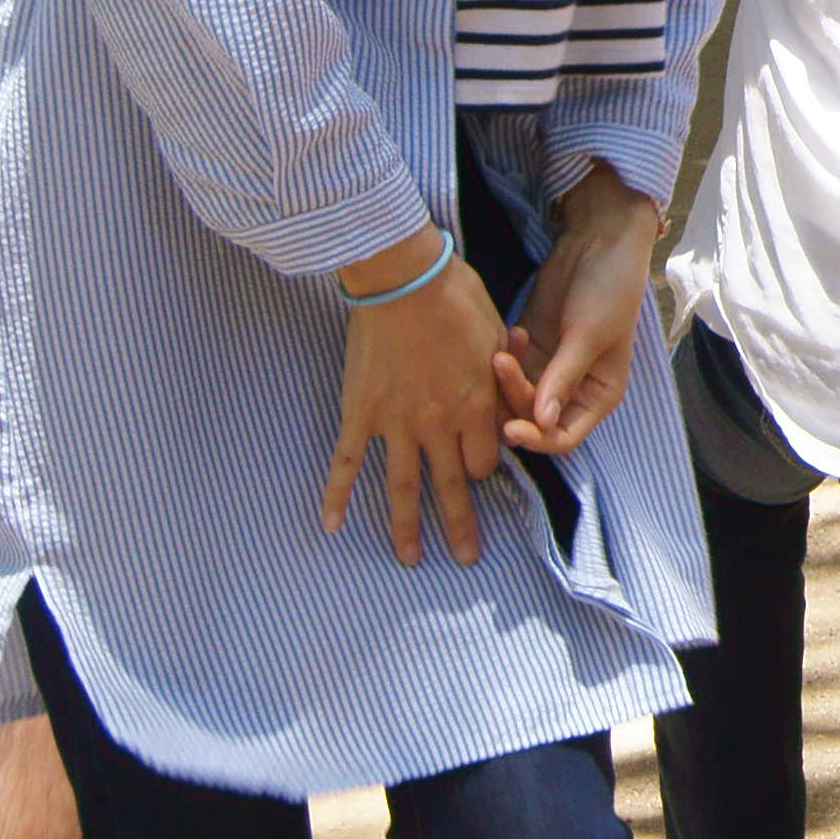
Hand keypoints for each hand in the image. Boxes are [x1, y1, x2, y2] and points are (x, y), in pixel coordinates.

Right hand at [323, 234, 521, 565]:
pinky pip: (348, 463)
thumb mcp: (494, 335)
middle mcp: (440, 423)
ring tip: (409, 560)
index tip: (481, 467)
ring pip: (404, 487)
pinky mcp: (361, 413)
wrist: (403, 278)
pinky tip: (331, 525)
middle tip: (467, 557)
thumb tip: (507, 391)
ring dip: (407, 527)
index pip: (488, 459)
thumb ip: (499, 376)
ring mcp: (397, 422)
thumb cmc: (456, 296)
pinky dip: (337, 496)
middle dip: (461, 524)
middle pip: (454, 485)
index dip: (488, 466)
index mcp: (477, 405)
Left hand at [501, 168, 660, 460]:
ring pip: (514, 396)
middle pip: (532, 417)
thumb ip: (562, 380)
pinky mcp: (530, 348)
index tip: (510, 426)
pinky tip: (513, 332)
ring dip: (505, 377)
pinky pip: (507, 370)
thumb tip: (540, 425)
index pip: (563, 437)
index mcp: (598, 396)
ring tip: (510, 342)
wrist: (599, 242)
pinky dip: (505, 357)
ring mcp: (548, 369)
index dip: (537, 439)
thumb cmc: (608, 290)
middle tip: (503, 362)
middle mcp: (572, 390)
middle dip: (515, 397)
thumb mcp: (588, 335)